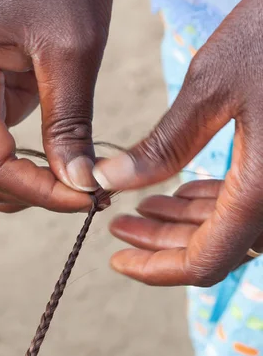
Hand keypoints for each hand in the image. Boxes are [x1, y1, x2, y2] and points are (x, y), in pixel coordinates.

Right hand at [0, 0, 112, 213]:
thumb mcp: (73, 54)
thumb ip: (70, 125)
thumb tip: (79, 186)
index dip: (37, 191)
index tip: (87, 199)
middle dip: (31, 195)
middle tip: (85, 195)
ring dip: (17, 191)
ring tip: (68, 187)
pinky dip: (18, 171)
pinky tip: (53, 169)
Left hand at [93, 0, 262, 284]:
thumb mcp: (213, 86)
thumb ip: (163, 145)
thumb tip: (108, 180)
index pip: (204, 262)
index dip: (154, 270)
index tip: (116, 259)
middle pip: (214, 248)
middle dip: (160, 243)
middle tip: (118, 226)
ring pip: (229, 227)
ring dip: (182, 223)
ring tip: (138, 208)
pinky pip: (247, 201)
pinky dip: (210, 202)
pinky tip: (177, 191)